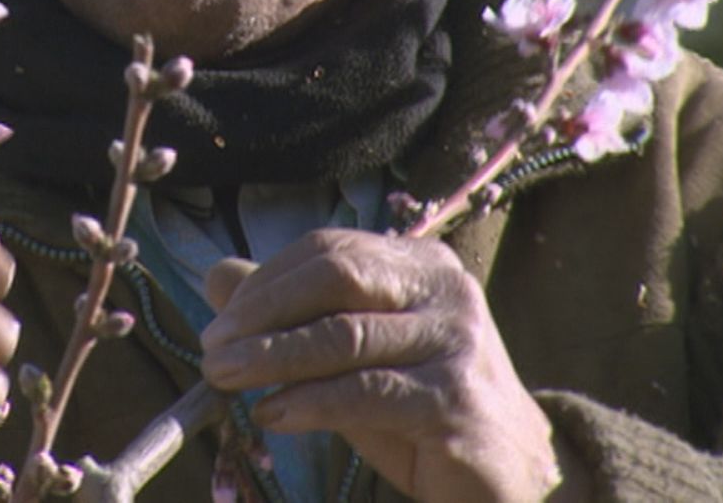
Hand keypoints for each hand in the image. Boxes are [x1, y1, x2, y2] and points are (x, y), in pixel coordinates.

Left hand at [199, 229, 567, 502]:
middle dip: (263, 311)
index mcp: (422, 264)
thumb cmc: (420, 407)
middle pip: (337, 276)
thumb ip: (293, 313)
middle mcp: (446, 290)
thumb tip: (217, 276)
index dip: (267, 281)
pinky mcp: (455, 400)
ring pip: (345, 335)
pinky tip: (273, 415)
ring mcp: (457, 342)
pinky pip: (365, 392)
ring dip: (272, 356)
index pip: (331, 249)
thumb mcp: (351, 355)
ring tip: (224, 377)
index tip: (219, 319)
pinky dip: (309, 401)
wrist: (508, 473)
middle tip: (214, 348)